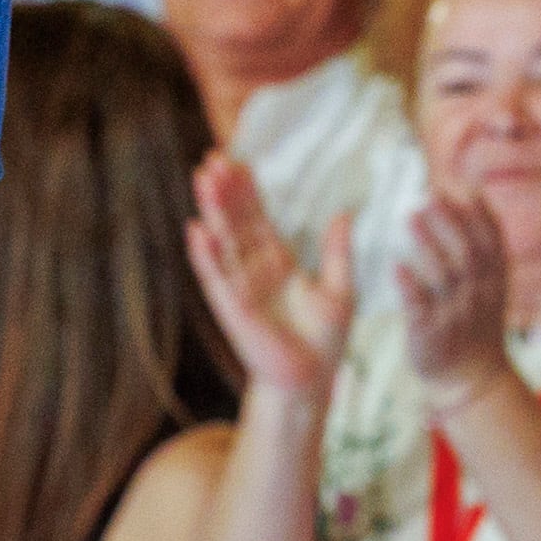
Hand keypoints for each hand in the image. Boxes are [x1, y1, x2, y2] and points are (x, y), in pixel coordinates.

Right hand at [187, 153, 354, 401]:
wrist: (312, 381)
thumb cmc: (325, 340)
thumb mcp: (341, 289)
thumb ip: (338, 252)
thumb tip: (344, 212)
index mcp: (277, 261)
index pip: (258, 217)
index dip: (246, 191)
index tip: (236, 161)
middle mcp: (253, 268)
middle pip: (236, 221)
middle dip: (224, 191)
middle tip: (213, 159)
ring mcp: (239, 286)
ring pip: (223, 240)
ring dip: (212, 210)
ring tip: (203, 179)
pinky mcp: (232, 307)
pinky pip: (216, 277)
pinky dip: (206, 254)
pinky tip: (197, 229)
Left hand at [394, 190, 515, 411]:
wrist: (470, 378)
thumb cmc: (473, 324)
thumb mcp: (489, 290)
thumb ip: (480, 254)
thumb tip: (464, 205)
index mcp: (494, 283)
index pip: (494, 244)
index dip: (482, 215)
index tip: (465, 187)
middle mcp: (479, 296)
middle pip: (470, 254)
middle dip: (453, 222)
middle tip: (431, 195)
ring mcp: (455, 314)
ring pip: (446, 276)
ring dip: (429, 244)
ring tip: (411, 218)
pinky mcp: (430, 332)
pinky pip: (420, 307)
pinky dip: (410, 285)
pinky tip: (397, 265)